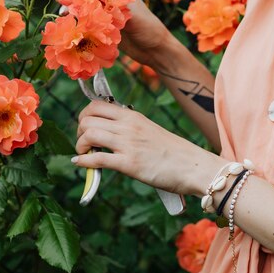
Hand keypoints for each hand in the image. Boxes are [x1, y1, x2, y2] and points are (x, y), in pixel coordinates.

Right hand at [52, 0, 177, 69]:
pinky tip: (68, 23)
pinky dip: (79, 23)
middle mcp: (113, 2)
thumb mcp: (131, 15)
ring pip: (87, 10)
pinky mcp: (106, 30)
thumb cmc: (149, 28)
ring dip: (74, 10)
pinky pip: (89, 24)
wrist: (156, 50)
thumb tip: (89, 2)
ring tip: (60, 8)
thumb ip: (110, 9)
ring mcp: (108, 16)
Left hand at [72, 100, 223, 195]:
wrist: (194, 167)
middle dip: (79, 132)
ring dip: (79, 146)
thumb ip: (129, 129)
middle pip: (87, 119)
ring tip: (84, 154)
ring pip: (88, 135)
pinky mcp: (129, 164)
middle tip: (83, 143)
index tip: (84, 127)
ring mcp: (128, 144)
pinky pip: (96, 159)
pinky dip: (83, 162)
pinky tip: (80, 164)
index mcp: (133, 116)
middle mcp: (128, 127)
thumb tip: (108, 133)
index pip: (96, 105)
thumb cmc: (174, 152)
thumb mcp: (149, 130)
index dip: (84, 115)